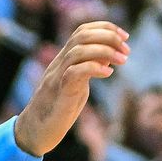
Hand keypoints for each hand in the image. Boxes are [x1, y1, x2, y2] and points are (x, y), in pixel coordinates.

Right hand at [14, 21, 130, 156]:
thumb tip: (109, 58)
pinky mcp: (59, 94)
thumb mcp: (77, 86)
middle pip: (81, 35)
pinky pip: (74, 73)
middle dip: (108, 36)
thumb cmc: (58, 109)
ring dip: (105, 51)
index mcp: (63, 60)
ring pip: (77, 51)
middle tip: (127, 49)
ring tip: (123, 60)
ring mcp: (57, 77)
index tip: (124, 36)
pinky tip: (108, 74)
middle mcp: (59, 64)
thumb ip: (89, 70)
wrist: (34, 132)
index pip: (82, 30)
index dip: (104, 27)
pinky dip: (94, 68)